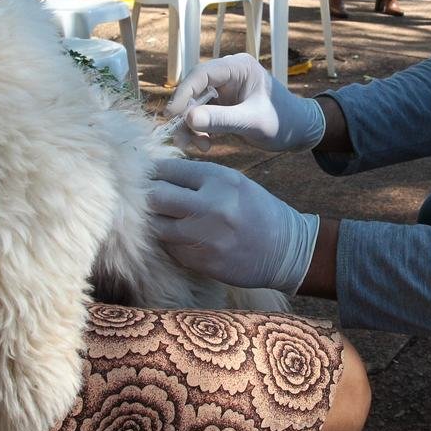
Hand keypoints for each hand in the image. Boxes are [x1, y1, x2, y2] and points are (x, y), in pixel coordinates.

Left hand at [148, 159, 318, 293]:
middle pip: (155, 197)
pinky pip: (169, 248)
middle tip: (145, 197)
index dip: (154, 172)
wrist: (285, 250)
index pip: (169, 170)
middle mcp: (210, 206)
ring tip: (162, 217)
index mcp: (220, 179)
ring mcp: (204, 236)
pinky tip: (179, 237)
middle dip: (147, 196)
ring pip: (156, 225)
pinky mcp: (201, 261)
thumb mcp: (234, 182)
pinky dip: (169, 241)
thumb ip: (199, 178)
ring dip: (155, 221)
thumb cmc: (257, 210)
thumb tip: (159, 174)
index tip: (149, 176)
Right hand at [166, 53, 325, 152]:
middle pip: (193, 89)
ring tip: (196, 147)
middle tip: (181, 138)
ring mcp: (223, 90)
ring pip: (193, 104)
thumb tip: (188, 118)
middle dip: (185, 114)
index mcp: (238, 67)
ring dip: (190, 126)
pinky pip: (200, 115)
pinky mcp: (221, 105)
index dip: (184, 93)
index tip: (172, 116)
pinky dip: (198, 131)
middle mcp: (228, 74)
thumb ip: (222, 120)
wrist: (297, 132)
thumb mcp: (253, 122)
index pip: (201, 74)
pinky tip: (205, 145)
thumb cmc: (282, 122)